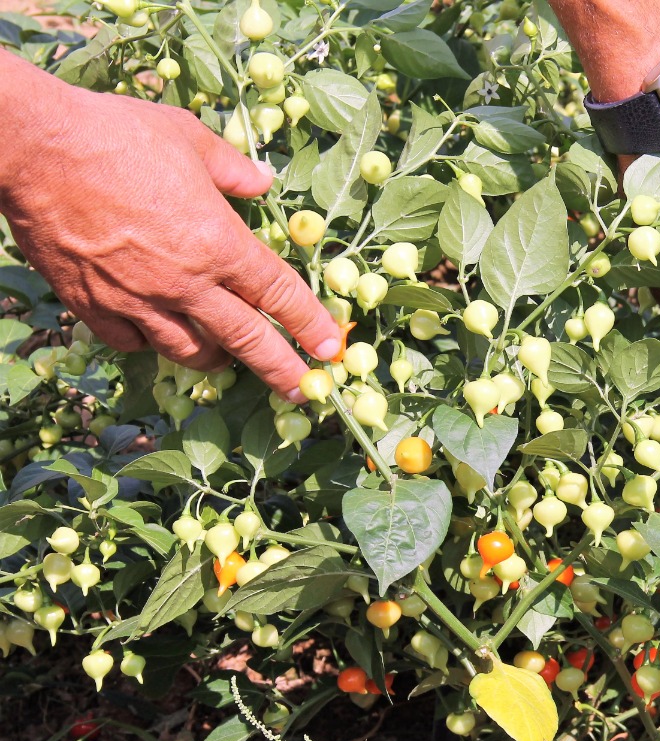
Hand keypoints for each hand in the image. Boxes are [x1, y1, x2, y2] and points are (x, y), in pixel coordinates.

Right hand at [0, 80, 340, 402]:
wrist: (32, 147)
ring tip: (227, 357)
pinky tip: (156, 332)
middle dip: (280, 369)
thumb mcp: (189, 137)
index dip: (310, 324)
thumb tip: (262, 182)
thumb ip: (232, 169)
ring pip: (189, 351)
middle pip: (246, 340)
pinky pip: (134, 343)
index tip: (331, 349)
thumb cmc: (114, 134)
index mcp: (219, 243)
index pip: (280, 295)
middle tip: (303, 392)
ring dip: (215, 357)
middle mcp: (186, 283)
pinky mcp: (94, 307)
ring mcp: (138, 301)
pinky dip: (150, 343)